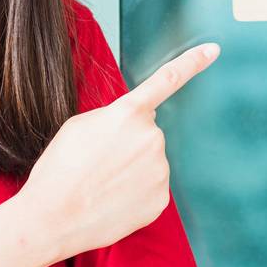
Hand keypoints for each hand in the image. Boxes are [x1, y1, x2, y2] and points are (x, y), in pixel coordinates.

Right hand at [20, 41, 220, 261]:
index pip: (167, 80)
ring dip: (132, 168)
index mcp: (129, 113)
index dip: (193, 62)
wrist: (52, 217)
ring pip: (150, 162)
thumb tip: (131, 125)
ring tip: (101, 183)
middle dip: (128, 142)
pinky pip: (152, 188)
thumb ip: (113, 116)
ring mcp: (160, 170)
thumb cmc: (60, 168)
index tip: (214, 50)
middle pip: (147, 132)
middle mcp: (152, 138)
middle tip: (99, 161)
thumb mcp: (80, 125)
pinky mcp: (161, 200)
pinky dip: (135, 193)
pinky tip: (112, 199)